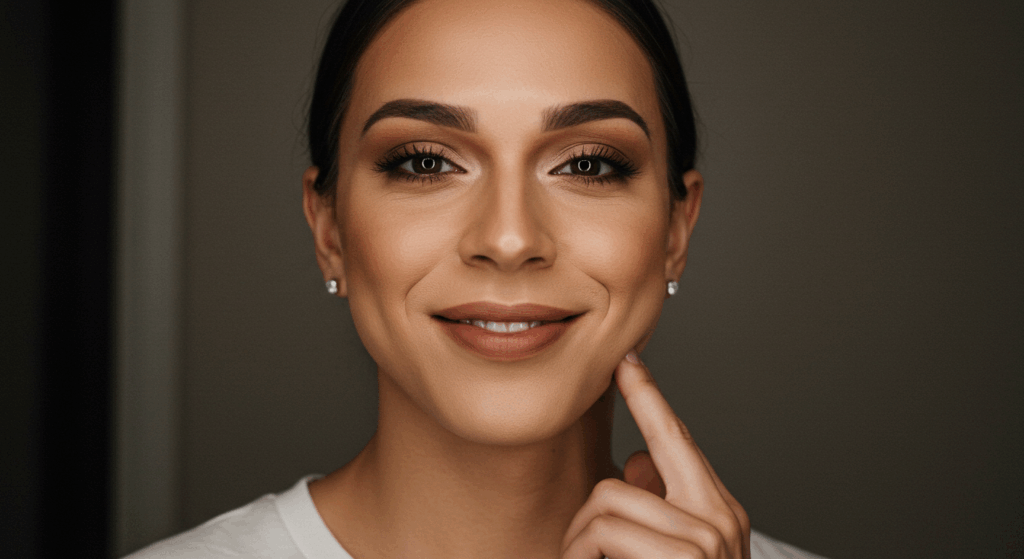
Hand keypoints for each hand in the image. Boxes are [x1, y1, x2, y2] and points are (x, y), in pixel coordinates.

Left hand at [561, 351, 750, 558]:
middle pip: (640, 457)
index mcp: (721, 512)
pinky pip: (604, 530)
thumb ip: (659, 506)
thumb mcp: (678, 552)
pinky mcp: (683, 558)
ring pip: (609, 496)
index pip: (678, 438)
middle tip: (570, 544)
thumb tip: (634, 462)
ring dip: (581, 540)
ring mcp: (705, 537)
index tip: (626, 361)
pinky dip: (580, 554)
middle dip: (596, 494)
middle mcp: (721, 518)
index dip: (648, 396)